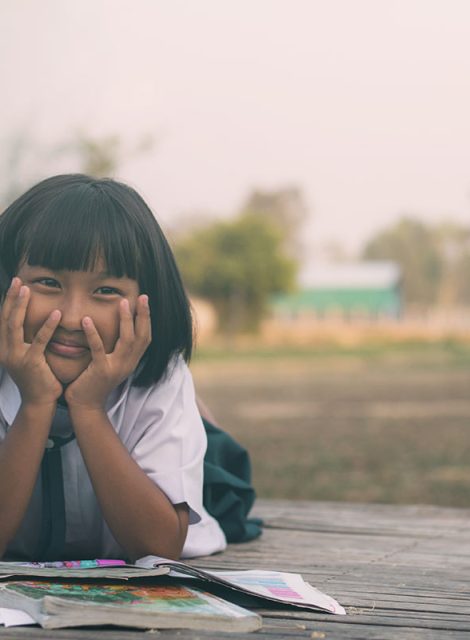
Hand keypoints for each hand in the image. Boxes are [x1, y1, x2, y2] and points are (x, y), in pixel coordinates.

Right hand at [0, 278, 62, 405]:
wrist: (39, 402)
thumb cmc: (38, 378)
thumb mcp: (28, 356)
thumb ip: (27, 341)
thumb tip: (33, 323)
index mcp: (4, 348)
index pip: (3, 320)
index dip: (8, 302)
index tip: (15, 285)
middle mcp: (5, 351)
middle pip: (5, 318)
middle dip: (11, 298)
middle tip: (18, 280)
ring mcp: (16, 357)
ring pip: (15, 325)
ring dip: (21, 305)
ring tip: (28, 289)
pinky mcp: (30, 363)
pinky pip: (39, 341)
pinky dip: (47, 326)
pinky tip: (56, 314)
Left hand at [64, 295, 150, 410]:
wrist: (85, 406)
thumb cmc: (93, 382)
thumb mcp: (110, 364)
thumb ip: (116, 350)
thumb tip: (118, 330)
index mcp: (131, 362)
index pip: (146, 338)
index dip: (147, 320)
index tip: (145, 302)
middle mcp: (128, 364)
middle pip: (142, 336)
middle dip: (143, 315)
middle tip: (142, 297)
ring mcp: (116, 368)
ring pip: (127, 340)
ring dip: (126, 320)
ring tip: (122, 302)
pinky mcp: (101, 371)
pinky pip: (98, 349)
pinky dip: (93, 333)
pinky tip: (87, 320)